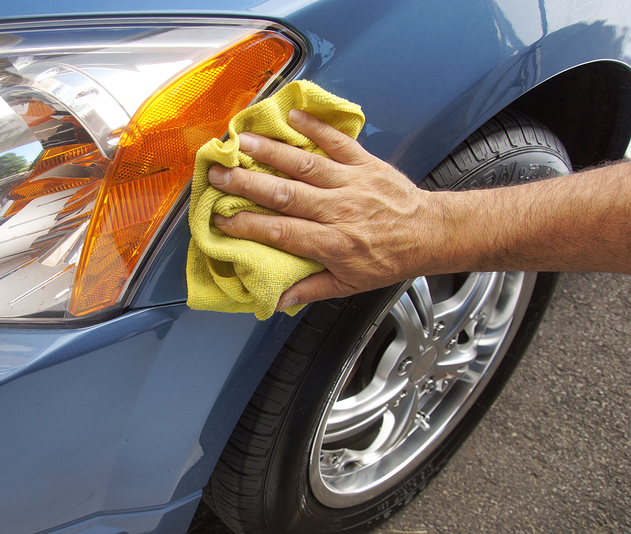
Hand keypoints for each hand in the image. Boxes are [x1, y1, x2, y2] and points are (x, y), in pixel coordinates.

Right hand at [208, 109, 440, 309]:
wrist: (431, 234)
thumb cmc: (389, 260)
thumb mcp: (350, 284)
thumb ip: (309, 289)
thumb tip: (275, 300)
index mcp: (333, 243)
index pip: (281, 232)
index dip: (248, 226)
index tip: (221, 220)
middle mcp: (339, 210)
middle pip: (285, 194)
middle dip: (247, 183)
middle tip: (218, 174)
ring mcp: (352, 182)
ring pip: (305, 163)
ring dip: (271, 151)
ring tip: (242, 141)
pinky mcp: (365, 162)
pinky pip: (338, 141)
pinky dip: (315, 126)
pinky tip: (292, 115)